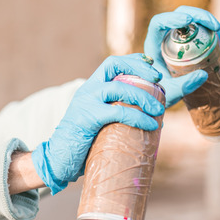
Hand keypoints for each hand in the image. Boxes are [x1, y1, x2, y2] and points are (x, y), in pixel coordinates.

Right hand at [31, 54, 165, 194]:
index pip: (112, 63)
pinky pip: (118, 112)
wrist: (60, 159)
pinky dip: (137, 117)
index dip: (133, 60)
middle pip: (113, 65)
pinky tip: (149, 125)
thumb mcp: (104, 121)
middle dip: (139, 68)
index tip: (151, 65)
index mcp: (91, 88)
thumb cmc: (85, 143)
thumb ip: (121, 113)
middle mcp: (87, 90)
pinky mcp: (88, 117)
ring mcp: (86, 102)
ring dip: (142, 96)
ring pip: (118, 88)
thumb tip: (154, 117)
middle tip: (159, 79)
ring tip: (158, 110)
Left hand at [144, 5, 219, 107]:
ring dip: (215, 31)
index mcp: (153, 45)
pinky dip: (219, 41)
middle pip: (182, 15)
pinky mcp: (192, 43)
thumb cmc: (161, 95)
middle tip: (218, 28)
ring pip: (197, 23)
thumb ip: (183, 85)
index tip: (188, 21)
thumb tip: (203, 74)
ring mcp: (180, 38)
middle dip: (202, 17)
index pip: (159, 22)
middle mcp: (166, 37)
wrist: (163, 98)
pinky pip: (206, 34)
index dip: (172, 18)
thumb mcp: (170, 92)